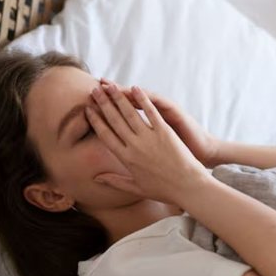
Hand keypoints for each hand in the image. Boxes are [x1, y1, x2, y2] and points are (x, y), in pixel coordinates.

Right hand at [86, 81, 211, 204]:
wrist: (188, 188)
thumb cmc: (164, 190)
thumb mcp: (137, 188)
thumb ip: (115, 181)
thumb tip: (96, 178)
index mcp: (127, 159)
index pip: (106, 136)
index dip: (95, 121)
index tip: (88, 110)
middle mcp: (135, 147)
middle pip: (114, 121)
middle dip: (103, 104)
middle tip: (94, 91)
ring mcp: (150, 138)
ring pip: (130, 113)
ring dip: (118, 97)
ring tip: (109, 85)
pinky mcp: (165, 133)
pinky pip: (152, 112)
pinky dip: (143, 99)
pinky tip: (135, 88)